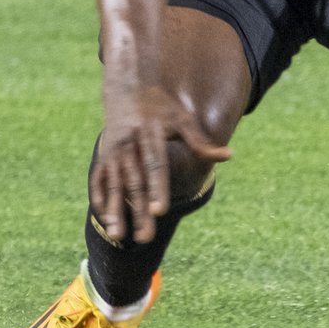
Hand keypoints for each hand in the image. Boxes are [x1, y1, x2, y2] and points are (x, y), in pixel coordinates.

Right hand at [90, 81, 230, 243]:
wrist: (126, 89)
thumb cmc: (161, 108)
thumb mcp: (182, 119)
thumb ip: (201, 142)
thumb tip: (229, 156)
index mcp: (150, 134)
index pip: (155, 166)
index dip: (158, 189)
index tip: (161, 211)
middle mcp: (128, 145)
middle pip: (135, 183)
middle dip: (139, 211)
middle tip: (146, 238)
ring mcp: (113, 153)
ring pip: (114, 186)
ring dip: (116, 211)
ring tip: (120, 236)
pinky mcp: (103, 158)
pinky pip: (99, 182)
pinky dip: (101, 201)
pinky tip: (107, 222)